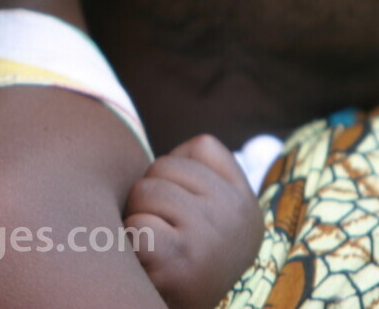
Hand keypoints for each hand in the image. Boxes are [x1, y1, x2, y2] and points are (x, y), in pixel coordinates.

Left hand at [124, 135, 264, 308]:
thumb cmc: (181, 255)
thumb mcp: (208, 211)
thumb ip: (198, 173)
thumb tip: (144, 117)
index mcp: (246, 201)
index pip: (203, 145)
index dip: (179, 171)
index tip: (185, 208)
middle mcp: (238, 216)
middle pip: (164, 166)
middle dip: (150, 194)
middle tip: (163, 231)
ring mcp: (213, 236)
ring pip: (145, 191)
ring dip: (136, 217)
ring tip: (154, 246)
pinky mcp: (182, 259)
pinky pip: (137, 224)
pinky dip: (132, 241)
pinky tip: (147, 262)